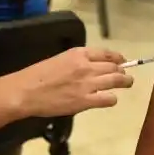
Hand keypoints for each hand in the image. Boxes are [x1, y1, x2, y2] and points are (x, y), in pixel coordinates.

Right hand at [12, 47, 132, 117]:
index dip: (118, 57)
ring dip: (125, 82)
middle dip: (122, 71)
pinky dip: (112, 98)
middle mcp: (87, 66)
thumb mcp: (59, 59)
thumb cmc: (37, 75)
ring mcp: (88, 84)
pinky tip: (110, 99)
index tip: (122, 61)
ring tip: (127, 84)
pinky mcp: (86, 101)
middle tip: (125, 75)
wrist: (26, 91)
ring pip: (116, 81)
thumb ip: (77, 62)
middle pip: (114, 67)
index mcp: (79, 54)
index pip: (106, 53)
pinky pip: (108, 99)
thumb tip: (90, 66)